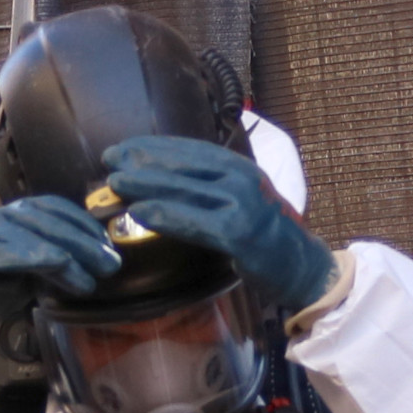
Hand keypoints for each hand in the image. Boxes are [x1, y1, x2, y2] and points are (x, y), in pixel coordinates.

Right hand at [0, 194, 116, 354]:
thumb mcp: (32, 270)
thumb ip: (59, 260)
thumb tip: (100, 261)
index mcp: (18, 214)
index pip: (58, 209)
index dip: (86, 226)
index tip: (110, 247)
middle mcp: (2, 216)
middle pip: (51, 220)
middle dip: (86, 242)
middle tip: (111, 264)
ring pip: (35, 234)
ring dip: (69, 255)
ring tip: (90, 280)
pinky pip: (12, 251)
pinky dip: (39, 257)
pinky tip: (61, 268)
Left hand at [97, 136, 332, 318]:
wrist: (303, 266)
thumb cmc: (267, 236)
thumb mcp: (242, 199)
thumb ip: (211, 188)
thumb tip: (166, 182)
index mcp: (239, 166)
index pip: (189, 149)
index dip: (153, 146)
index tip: (124, 148)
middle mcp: (241, 178)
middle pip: (182, 164)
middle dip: (141, 160)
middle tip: (109, 160)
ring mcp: (241, 204)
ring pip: (183, 189)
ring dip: (146, 185)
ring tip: (115, 183)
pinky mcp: (238, 233)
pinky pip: (193, 222)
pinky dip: (166, 216)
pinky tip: (141, 213)